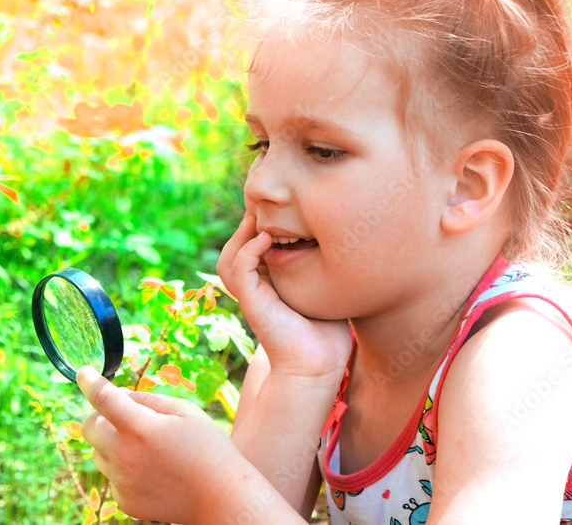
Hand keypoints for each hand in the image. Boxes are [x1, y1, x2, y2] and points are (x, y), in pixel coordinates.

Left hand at [78, 366, 242, 523]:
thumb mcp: (184, 411)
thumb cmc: (208, 448)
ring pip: (99, 453)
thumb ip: (147, 400)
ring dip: (112, 443)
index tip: (84, 372)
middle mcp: (125, 457)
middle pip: (88, 427)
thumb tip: (118, 395)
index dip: (90, 381)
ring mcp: (123, 482)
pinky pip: (113, 477)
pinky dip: (123, 469)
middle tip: (119, 414)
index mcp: (140, 428)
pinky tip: (151, 469)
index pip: (102, 398)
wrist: (222, 498)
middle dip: (98, 415)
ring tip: (146, 446)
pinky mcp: (126, 502)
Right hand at [217, 213, 351, 379]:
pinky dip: (249, 249)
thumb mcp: (325, 290)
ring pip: (229, 257)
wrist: (319, 367)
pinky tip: (268, 238)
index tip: (284, 207)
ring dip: (243, 234)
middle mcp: (255, 289)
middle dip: (248, 224)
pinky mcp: (251, 302)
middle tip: (268, 205)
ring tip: (263, 217)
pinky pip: (239, 267)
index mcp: (267, 285)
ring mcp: (251, 295)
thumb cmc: (327, 334)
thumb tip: (343, 241)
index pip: (252, 247)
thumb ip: (322, 268)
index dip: (262, 225)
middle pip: (235, 247)